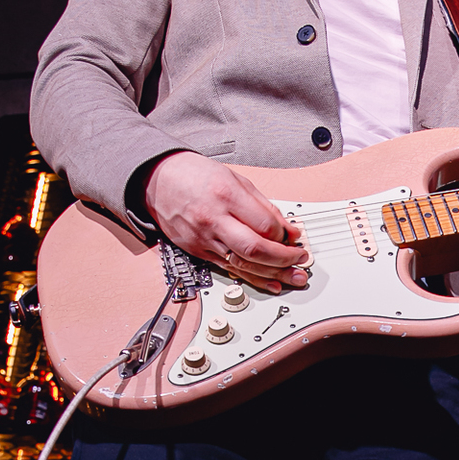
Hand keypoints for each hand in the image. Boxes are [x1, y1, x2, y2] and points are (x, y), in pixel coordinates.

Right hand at [142, 152, 309, 293]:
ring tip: (293, 278)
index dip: (285, 235)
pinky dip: (253, 278)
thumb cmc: (194, 176)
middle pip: (255, 249)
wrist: (158, 181)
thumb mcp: (234, 179)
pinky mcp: (199, 252)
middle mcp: (214, 220)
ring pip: (243, 265)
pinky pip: (230, 270)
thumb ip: (263, 205)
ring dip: (273, 275)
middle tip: (300, 261)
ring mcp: (204, 239)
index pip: (265, 224)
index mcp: (226, 196)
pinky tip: (270, 283)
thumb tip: (287, 228)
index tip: (295, 237)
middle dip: (283, 259)